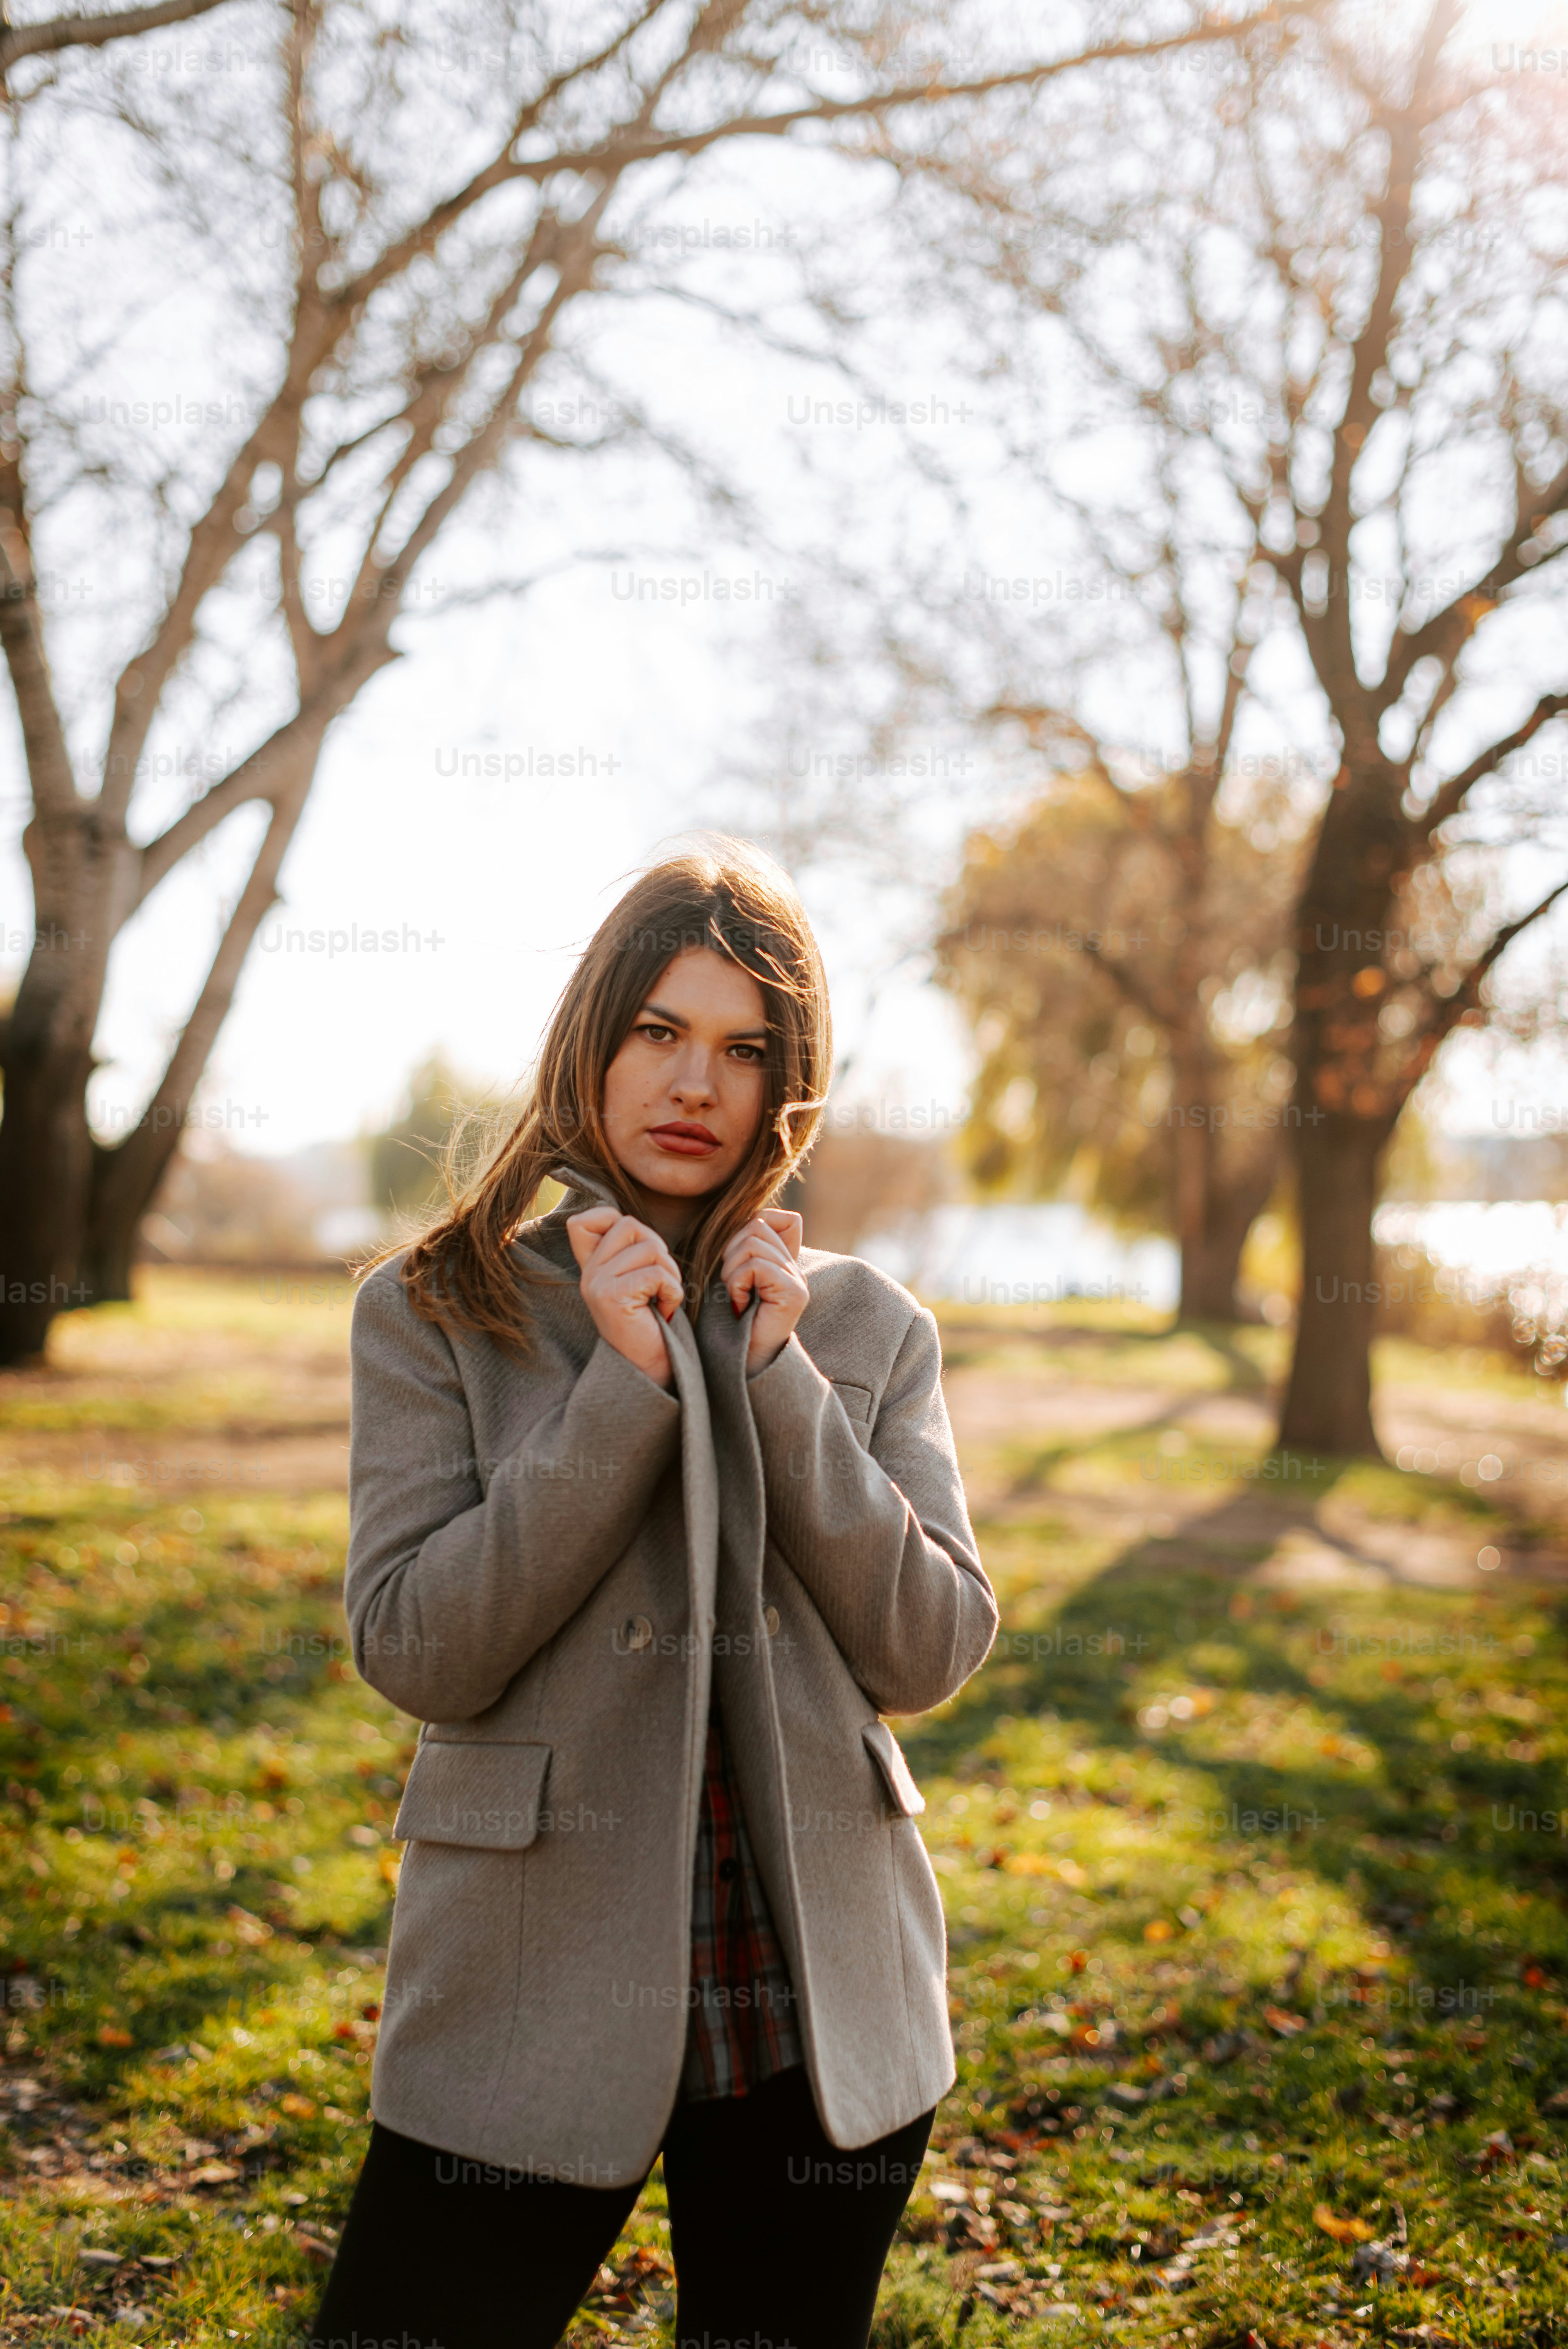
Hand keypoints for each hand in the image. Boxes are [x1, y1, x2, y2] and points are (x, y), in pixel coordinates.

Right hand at [567, 1209, 683, 1389]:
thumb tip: (626, 1219)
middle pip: (629, 1224)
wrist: (650, 1370)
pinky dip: (672, 1292)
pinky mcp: (611, 1298)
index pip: (583, 1220)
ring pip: (649, 1247)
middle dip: (658, 1249)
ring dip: (670, 1273)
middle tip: (659, 1282)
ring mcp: (596, 1285)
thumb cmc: (652, 1323)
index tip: (636, 1251)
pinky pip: (657, 1273)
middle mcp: (588, 1274)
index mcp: (590, 1267)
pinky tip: (663, 1311)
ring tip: (661, 1298)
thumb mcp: (635, 1280)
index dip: (613, 1220)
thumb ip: (627, 1251)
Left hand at [721, 1209, 807, 1376]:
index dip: (749, 1227)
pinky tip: (740, 1306)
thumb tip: (745, 1215)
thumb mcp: (730, 1275)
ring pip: (753, 1242)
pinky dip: (737, 1284)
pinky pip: (755, 1266)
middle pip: (757, 1225)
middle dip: (731, 1251)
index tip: (735, 1263)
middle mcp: (795, 1268)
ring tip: (736, 1296)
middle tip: (732, 1285)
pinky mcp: (794, 1293)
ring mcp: (798, 1280)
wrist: (738, 1363)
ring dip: (731, 1270)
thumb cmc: (726, 1322)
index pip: (777, 1217)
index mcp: (784, 1261)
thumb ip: (741, 1248)